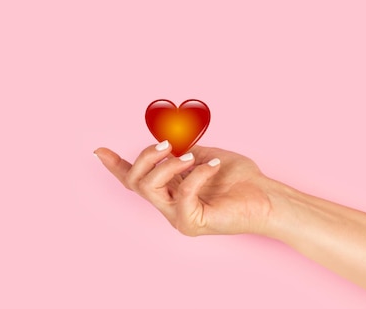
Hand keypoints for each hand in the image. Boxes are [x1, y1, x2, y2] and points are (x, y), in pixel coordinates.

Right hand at [94, 142, 275, 236]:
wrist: (267, 196)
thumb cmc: (240, 178)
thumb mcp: (204, 156)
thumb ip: (181, 151)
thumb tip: (165, 140)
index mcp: (170, 189)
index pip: (136, 179)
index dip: (115, 166)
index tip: (98, 151)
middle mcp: (168, 205)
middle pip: (135, 181)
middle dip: (145, 157)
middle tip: (167, 145)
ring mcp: (178, 216)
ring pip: (149, 188)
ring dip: (166, 166)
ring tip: (189, 157)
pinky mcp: (192, 223)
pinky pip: (182, 194)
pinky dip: (196, 174)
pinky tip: (213, 166)